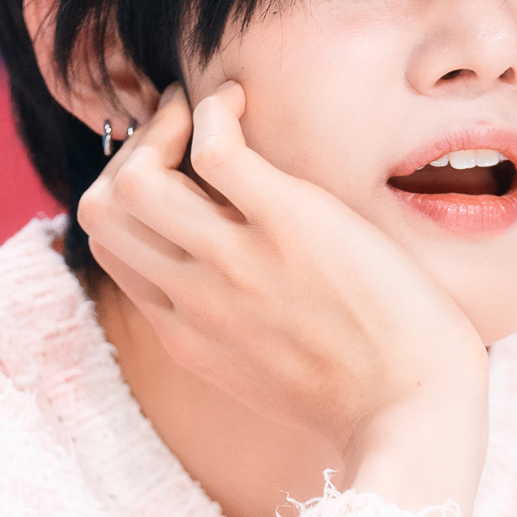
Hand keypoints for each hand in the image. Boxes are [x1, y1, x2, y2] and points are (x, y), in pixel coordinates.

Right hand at [79, 84, 489, 516]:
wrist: (414, 414)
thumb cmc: (367, 396)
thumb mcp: (267, 376)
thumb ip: (231, 331)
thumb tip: (231, 287)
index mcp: (185, 335)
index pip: (111, 251)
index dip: (130, 200)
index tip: (172, 173)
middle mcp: (194, 298)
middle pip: (102, 211)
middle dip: (132, 155)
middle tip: (180, 130)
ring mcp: (235, 261)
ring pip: (136, 179)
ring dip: (164, 124)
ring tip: (208, 109)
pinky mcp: (287, 224)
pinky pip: (214, 148)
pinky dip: (214, 111)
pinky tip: (241, 102)